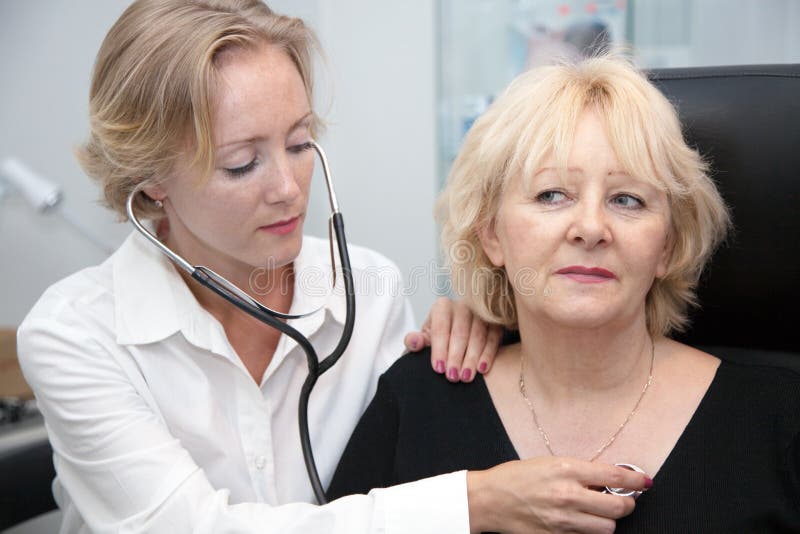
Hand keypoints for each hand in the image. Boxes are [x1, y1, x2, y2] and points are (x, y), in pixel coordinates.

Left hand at [404, 297, 502, 382]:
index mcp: (442, 306)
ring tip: (466, 377)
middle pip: (460, 332)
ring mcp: (482, 313)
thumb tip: (413, 341)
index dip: (439, 350)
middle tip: (453, 377)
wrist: (456, 338)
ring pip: (478, 335)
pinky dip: (488, 355)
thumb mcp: (425, 340)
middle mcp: (463, 305)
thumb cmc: (438, 341)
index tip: (439, 369)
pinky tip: (482, 369)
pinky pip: (494, 338)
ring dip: (471, 358)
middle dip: (456, 356)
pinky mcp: (496, 323)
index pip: (441, 328)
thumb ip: (416, 342)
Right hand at [467, 457, 651, 533]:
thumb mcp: (549, 463)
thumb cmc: (516, 476)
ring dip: (607, 521)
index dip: (635, 479)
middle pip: (618, 508)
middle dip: (626, 504)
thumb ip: (580, 471)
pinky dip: (588, 530)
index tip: (645, 481)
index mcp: (567, 469)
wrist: (489, 499)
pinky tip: (579, 521)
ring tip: (597, 512)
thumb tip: (608, 478)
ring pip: (607, 528)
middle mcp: (568, 495)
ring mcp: (563, 520)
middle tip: (622, 499)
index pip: (613, 476)